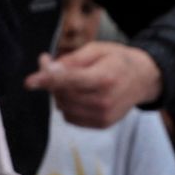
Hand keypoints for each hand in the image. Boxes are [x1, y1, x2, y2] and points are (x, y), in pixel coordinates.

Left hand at [25, 41, 161, 126]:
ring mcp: (104, 115)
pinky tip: (79, 94)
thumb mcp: (97, 49)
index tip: (29, 82)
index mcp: (105, 78)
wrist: (144, 79)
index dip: (48, 80)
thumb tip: (47, 70)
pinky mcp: (102, 124)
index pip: (70, 80)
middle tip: (52, 65)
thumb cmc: (118, 60)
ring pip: (63, 107)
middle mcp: (105, 100)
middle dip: (52, 81)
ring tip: (71, 81)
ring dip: (60, 94)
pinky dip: (68, 106)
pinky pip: (70, 118)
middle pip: (63, 94)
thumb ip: (71, 60)